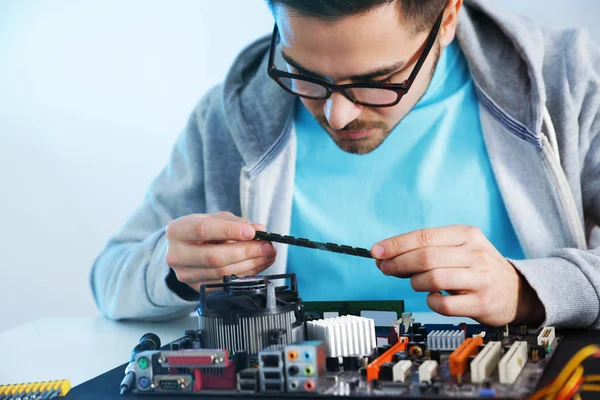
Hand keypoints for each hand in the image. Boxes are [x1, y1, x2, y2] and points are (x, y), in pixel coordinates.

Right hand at [165, 212, 276, 291]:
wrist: (184, 251)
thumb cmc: (201, 232)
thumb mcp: (214, 219)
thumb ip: (235, 222)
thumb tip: (258, 230)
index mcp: (177, 231)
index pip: (203, 230)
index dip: (230, 231)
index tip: (253, 232)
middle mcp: (177, 255)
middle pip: (214, 257)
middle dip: (246, 252)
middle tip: (267, 246)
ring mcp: (186, 275)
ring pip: (222, 273)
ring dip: (250, 264)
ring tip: (267, 255)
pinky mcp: (197, 289)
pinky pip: (226, 284)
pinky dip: (246, 275)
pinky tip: (258, 265)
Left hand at [371, 225, 544, 325]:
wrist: (517, 291)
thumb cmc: (477, 267)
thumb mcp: (459, 249)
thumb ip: (426, 250)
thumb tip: (385, 257)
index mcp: (466, 234)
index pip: (424, 236)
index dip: (396, 244)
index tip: (376, 251)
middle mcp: (475, 253)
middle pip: (426, 257)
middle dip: (398, 264)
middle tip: (384, 269)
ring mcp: (480, 278)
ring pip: (434, 279)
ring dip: (415, 282)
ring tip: (416, 283)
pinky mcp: (482, 302)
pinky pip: (445, 304)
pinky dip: (431, 301)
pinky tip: (433, 297)